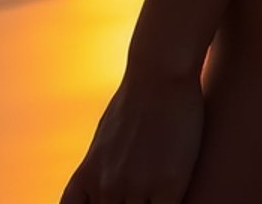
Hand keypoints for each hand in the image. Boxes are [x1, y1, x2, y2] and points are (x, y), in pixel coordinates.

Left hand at [58, 65, 204, 203]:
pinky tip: (172, 196)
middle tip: (134, 194)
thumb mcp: (105, 137)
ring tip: (152, 192)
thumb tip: (100, 187)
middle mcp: (107, 186)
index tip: (103, 201)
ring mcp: (137, 187)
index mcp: (89, 175)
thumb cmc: (135, 100)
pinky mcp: (169, 184)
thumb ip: (101, 170)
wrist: (159, 71)